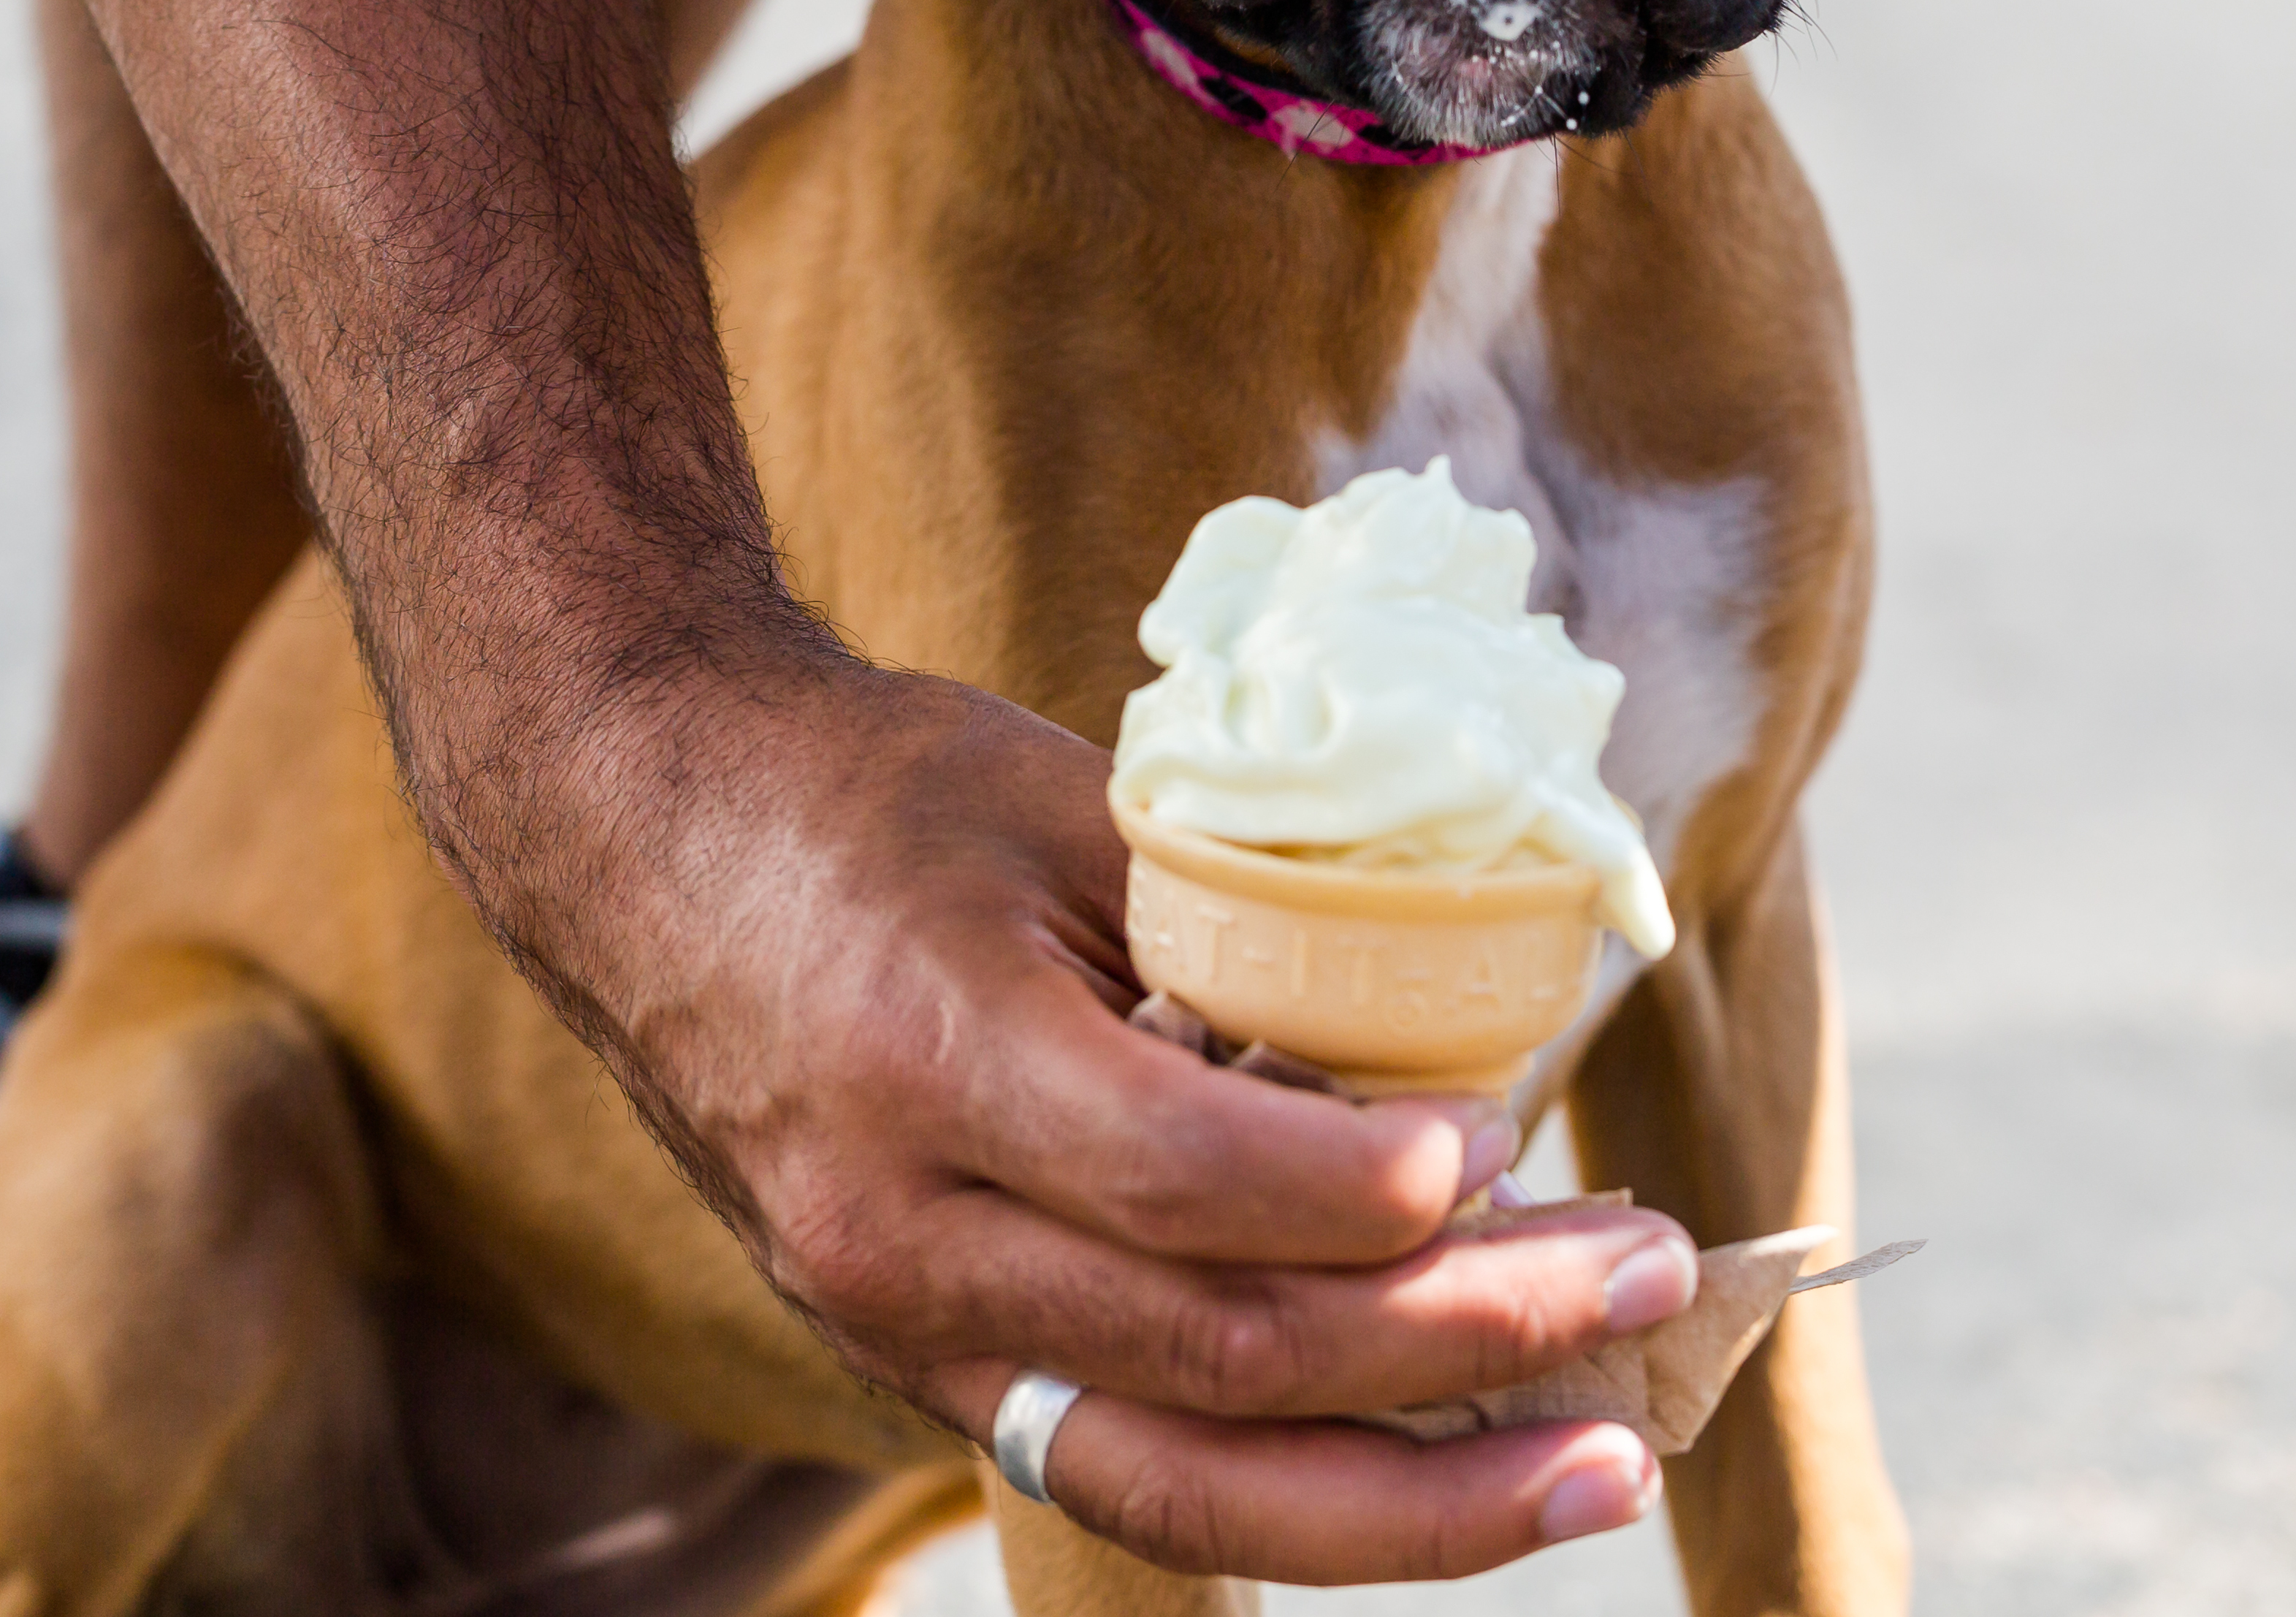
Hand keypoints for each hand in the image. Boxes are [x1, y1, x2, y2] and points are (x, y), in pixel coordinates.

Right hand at [461, 641, 1694, 1582]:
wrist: (641, 840)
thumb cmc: (874, 794)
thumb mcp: (1062, 814)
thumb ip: (1233, 955)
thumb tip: (1442, 1081)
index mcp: (931, 1060)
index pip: (1181, 1181)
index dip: (1365, 1193)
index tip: (1513, 1146)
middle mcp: (904, 1236)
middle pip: (1217, 1361)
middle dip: (1464, 1351)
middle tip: (1654, 1287)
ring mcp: (900, 1329)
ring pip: (1182, 1485)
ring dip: (1417, 1501)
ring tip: (1608, 1462)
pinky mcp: (918, 1369)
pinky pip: (1127, 1472)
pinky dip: (1305, 1491)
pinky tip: (1453, 1475)